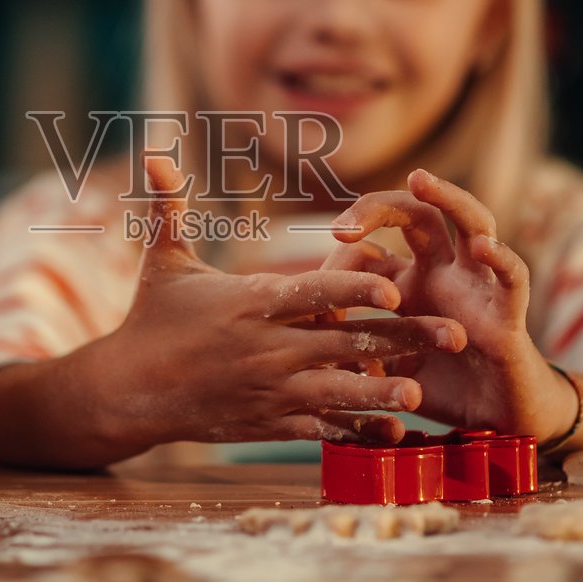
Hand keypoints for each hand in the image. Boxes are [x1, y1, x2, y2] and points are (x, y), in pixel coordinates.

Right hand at [0, 157, 465, 468]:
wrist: (128, 392)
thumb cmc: (150, 320)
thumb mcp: (162, 263)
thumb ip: (169, 207)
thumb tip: (152, 150)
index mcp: (249, 304)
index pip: (313, 292)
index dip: (357, 287)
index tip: (398, 285)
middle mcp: (265, 349)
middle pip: (345, 341)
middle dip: (402, 338)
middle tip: (454, 333)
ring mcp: (269, 391)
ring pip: (339, 393)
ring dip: (384, 392)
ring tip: (425, 391)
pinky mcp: (268, 424)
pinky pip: (321, 431)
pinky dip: (357, 432)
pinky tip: (395, 432)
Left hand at [323, 169, 575, 440]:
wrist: (498, 424)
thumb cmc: (443, 389)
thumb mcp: (387, 370)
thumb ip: (356, 355)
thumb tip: (311, 350)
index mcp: (411, 283)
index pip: (372, 247)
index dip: (340, 263)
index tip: (314, 301)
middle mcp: (444, 274)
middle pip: (417, 214)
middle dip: (379, 207)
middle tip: (343, 226)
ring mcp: (478, 288)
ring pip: (472, 222)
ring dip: (448, 197)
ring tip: (420, 180)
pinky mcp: (509, 315)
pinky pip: (513, 279)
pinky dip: (502, 260)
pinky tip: (483, 248)